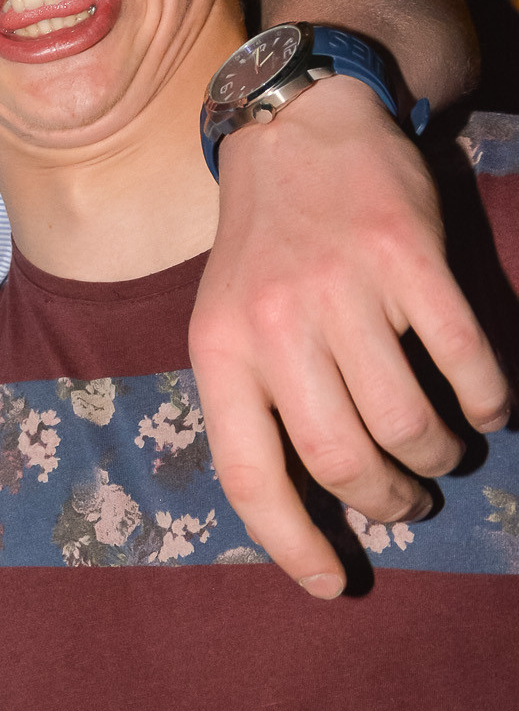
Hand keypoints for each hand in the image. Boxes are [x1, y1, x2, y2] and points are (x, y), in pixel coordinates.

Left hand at [191, 77, 510, 597]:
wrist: (294, 127)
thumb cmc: (260, 248)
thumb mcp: (224, 323)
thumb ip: (256, 402)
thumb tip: (306, 502)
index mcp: (220, 353)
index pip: (251, 476)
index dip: (294, 544)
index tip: (333, 584)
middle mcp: (276, 326)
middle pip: (343, 459)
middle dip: (386, 502)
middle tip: (406, 504)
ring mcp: (345, 289)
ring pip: (408, 419)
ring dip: (438, 457)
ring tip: (442, 456)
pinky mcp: (409, 256)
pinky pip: (464, 357)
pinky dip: (488, 399)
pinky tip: (490, 407)